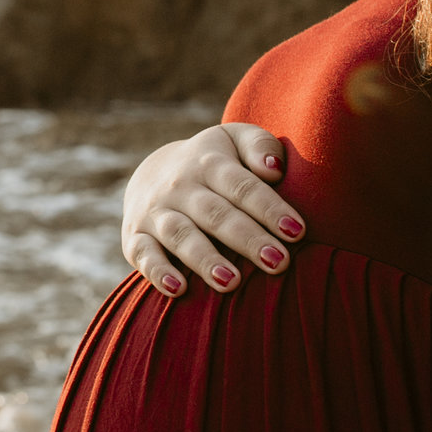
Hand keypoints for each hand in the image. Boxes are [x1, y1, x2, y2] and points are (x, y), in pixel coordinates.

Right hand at [121, 124, 305, 295]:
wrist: (153, 173)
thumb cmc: (214, 163)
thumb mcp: (235, 141)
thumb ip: (260, 146)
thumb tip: (275, 170)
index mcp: (209, 163)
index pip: (242, 186)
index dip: (269, 208)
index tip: (297, 232)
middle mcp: (179, 187)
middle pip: (216, 213)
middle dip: (247, 239)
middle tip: (278, 262)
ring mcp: (155, 213)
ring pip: (180, 235)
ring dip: (205, 259)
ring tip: (232, 282)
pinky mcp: (135, 238)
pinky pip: (144, 255)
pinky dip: (158, 272)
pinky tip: (178, 290)